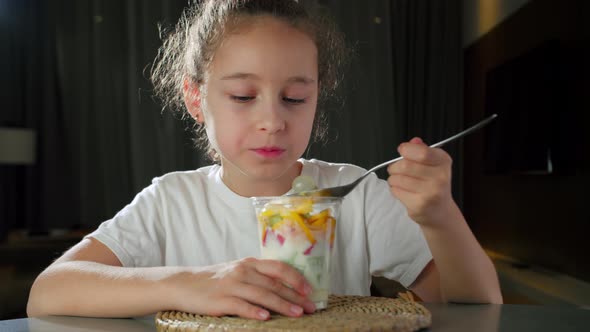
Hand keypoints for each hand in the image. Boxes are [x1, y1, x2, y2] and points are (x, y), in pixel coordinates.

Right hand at [168, 257, 315, 319]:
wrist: (183, 284)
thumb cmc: (214, 280)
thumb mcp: (238, 272)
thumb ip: (258, 277)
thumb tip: (286, 287)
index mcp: (250, 264)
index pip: (278, 268)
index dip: (296, 278)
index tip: (310, 291)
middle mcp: (243, 271)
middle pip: (274, 284)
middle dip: (296, 297)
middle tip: (311, 308)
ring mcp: (231, 285)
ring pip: (262, 294)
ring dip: (282, 305)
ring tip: (297, 314)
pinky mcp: (220, 300)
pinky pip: (240, 305)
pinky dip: (254, 311)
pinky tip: (266, 317)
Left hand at [387, 137, 454, 225]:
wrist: (440, 211)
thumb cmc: (433, 184)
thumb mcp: (432, 163)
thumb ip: (422, 150)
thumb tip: (414, 141)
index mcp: (443, 162)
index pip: (422, 152)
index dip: (407, 150)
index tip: (402, 150)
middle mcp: (440, 177)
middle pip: (405, 166)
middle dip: (395, 166)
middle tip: (395, 169)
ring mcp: (431, 193)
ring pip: (398, 179)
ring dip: (394, 179)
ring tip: (401, 181)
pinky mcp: (419, 205)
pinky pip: (396, 191)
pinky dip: (395, 189)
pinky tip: (404, 192)